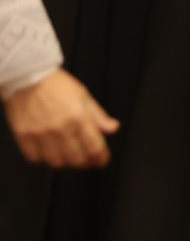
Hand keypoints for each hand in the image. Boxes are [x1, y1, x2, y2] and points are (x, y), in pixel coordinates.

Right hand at [3, 69, 118, 168]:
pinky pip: (36, 158)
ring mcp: (41, 134)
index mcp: (79, 117)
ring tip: (69, 156)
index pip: (95, 147)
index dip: (102, 158)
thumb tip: (113, 129)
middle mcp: (61, 128)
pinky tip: (49, 152)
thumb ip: (99, 116)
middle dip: (86, 163)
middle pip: (77, 159)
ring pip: (57, 163)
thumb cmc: (57, 85)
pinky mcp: (25, 137)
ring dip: (66, 163)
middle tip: (88, 160)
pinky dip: (44, 159)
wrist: (29, 77)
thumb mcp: (84, 96)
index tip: (103, 161)